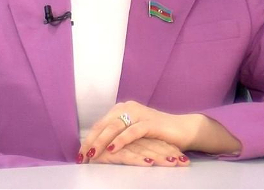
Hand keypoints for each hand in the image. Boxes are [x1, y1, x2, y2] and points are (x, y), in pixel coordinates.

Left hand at [78, 101, 240, 162]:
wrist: (183, 130)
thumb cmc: (158, 134)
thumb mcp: (134, 133)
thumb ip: (118, 135)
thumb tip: (98, 148)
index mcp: (122, 109)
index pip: (101, 123)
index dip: (89, 138)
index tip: (80, 153)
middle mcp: (128, 107)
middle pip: (104, 124)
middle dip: (91, 141)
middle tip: (82, 156)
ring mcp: (139, 113)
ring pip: (115, 127)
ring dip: (102, 142)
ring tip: (93, 154)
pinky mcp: (150, 122)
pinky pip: (132, 132)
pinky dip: (120, 141)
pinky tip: (111, 149)